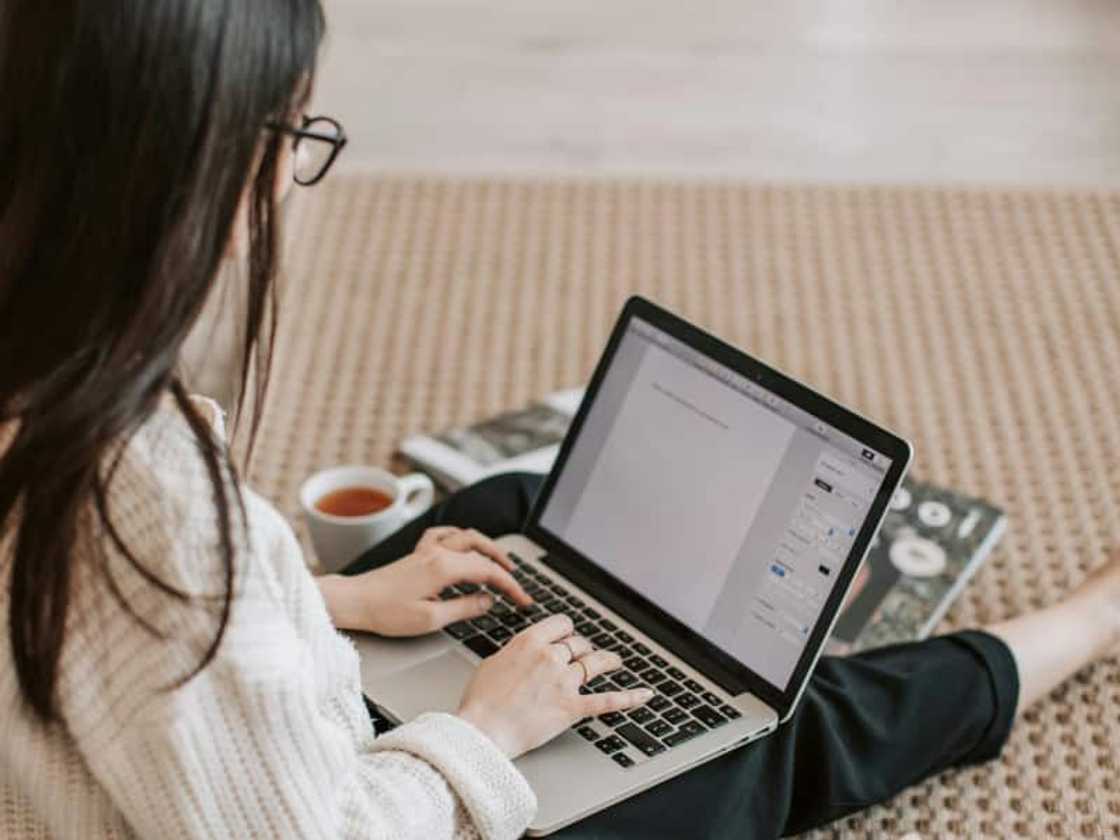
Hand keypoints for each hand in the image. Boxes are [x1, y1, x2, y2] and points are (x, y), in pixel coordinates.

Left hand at [317, 526, 532, 635]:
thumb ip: (464, 608)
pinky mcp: (417, 554)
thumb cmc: (386, 612)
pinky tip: (463, 543)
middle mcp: (437, 553)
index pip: (489, 571)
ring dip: (487, 546)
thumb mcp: (431, 619)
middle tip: (517, 581)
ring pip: (466, 537)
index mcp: (444, 567)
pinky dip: (460, 536)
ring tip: (500, 561)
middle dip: (504, 563)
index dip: (511, 585)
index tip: (523, 599)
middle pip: (482, 549)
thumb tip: (487, 601)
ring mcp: (427, 551)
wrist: (354, 601)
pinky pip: (444, 534)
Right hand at [456, 614, 653, 757]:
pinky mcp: (572, 707)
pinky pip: (607, 700)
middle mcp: (550, 657)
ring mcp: (564, 682)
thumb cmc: (481, 701)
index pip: (562, 624)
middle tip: (584, 655)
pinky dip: (629, 698)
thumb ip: (516, 652)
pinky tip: (644, 695)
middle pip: (578, 643)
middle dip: (582, 649)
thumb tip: (526, 651)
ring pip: (595, 663)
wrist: (482, 730)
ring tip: (615, 661)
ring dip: (607, 660)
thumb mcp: (493, 662)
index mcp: (529, 641)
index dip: (567, 631)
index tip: (567, 636)